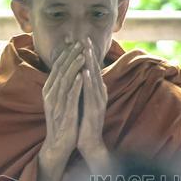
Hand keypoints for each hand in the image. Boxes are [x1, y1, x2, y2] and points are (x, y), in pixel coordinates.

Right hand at [40, 40, 84, 164]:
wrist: (58, 144)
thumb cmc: (62, 121)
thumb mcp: (61, 100)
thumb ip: (64, 85)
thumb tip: (71, 69)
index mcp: (49, 90)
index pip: (57, 67)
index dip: (66, 53)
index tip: (75, 41)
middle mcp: (50, 94)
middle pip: (60, 70)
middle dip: (70, 55)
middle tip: (80, 42)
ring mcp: (56, 104)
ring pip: (64, 81)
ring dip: (74, 67)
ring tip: (82, 54)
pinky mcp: (64, 114)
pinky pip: (69, 97)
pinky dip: (76, 86)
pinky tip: (82, 76)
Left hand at [77, 37, 110, 171]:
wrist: (90, 144)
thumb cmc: (86, 124)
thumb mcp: (85, 102)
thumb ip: (84, 89)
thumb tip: (80, 75)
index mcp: (97, 91)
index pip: (92, 69)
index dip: (87, 54)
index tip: (81, 40)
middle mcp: (100, 93)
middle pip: (95, 70)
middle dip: (90, 53)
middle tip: (85, 36)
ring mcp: (99, 101)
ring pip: (95, 78)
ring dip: (90, 63)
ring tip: (86, 48)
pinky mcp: (95, 110)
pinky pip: (91, 93)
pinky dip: (88, 81)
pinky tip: (84, 71)